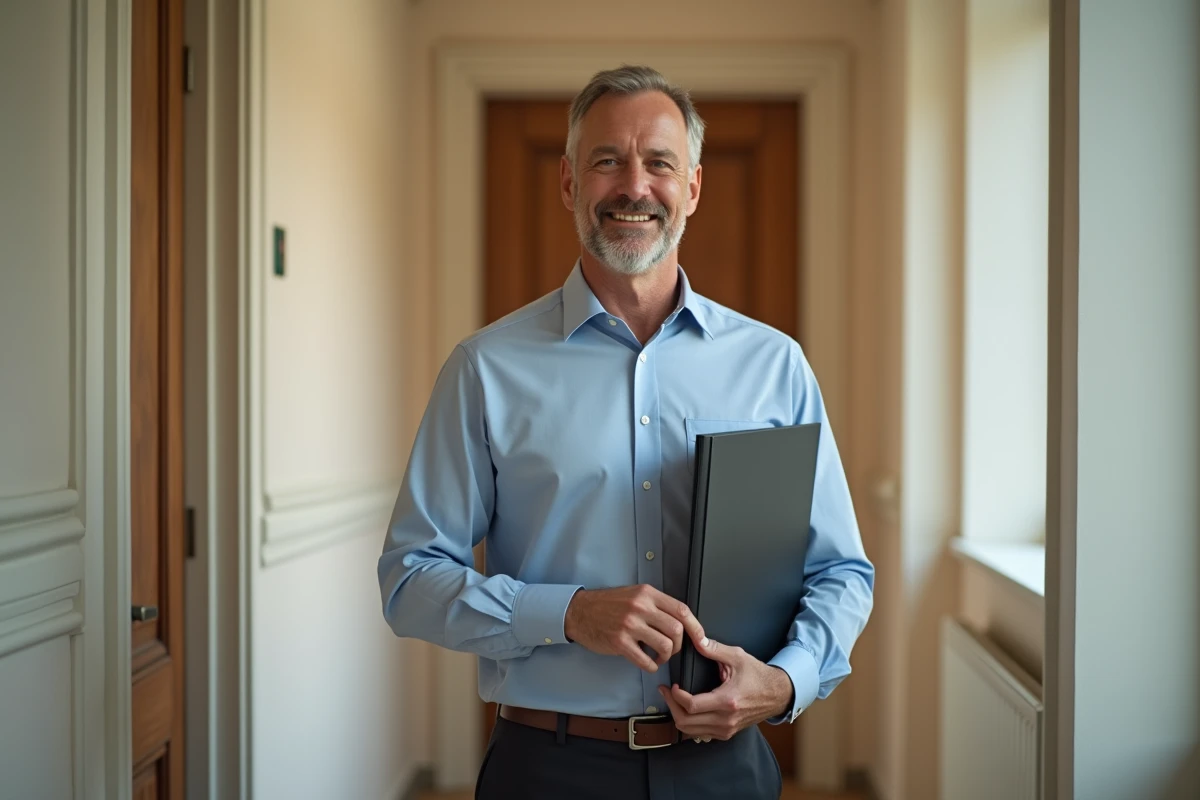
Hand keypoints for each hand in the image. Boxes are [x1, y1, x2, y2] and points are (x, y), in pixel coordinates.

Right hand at [564, 585, 704, 672]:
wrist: (579, 611)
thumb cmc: (608, 604)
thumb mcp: (634, 595)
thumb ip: (656, 605)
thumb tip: (681, 622)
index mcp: (647, 594)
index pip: (682, 610)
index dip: (695, 627)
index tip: (700, 639)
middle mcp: (640, 607)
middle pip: (677, 630)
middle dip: (679, 645)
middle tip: (672, 649)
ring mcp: (630, 625)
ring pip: (665, 646)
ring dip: (666, 657)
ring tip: (659, 657)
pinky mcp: (619, 642)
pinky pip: (646, 661)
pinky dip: (652, 665)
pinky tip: (647, 662)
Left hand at [656, 633, 793, 740]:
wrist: (777, 694)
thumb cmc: (758, 675)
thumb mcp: (738, 657)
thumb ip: (715, 648)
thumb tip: (696, 640)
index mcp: (727, 701)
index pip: (692, 706)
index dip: (675, 697)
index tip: (671, 686)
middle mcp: (726, 719)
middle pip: (686, 722)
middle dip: (671, 706)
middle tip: (666, 692)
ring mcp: (726, 729)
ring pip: (690, 731)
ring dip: (678, 716)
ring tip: (674, 700)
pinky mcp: (727, 733)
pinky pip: (700, 734)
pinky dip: (690, 724)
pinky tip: (687, 710)